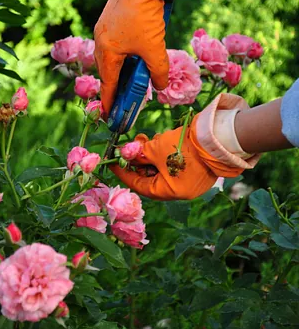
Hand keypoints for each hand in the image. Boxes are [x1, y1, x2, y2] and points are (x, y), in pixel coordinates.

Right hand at [94, 0, 235, 114]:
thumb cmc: (147, 17)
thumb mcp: (155, 49)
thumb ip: (158, 72)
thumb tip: (162, 87)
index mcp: (107, 50)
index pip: (108, 82)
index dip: (109, 99)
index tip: (108, 114)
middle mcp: (101, 37)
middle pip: (106, 67)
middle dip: (113, 83)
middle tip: (120, 95)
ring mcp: (105, 23)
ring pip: (110, 52)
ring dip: (118, 65)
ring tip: (128, 74)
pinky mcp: (112, 12)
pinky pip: (114, 39)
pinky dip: (121, 50)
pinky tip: (132, 49)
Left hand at [111, 94, 258, 199]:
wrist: (216, 136)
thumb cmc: (183, 147)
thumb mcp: (155, 150)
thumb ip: (138, 154)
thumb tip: (124, 155)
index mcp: (170, 192)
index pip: (139, 185)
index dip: (124, 172)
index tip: (113, 162)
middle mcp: (180, 191)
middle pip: (150, 178)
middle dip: (138, 162)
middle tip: (130, 148)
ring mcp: (190, 181)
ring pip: (162, 170)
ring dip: (151, 156)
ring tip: (147, 141)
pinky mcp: (196, 169)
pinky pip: (174, 166)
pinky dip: (164, 156)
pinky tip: (161, 142)